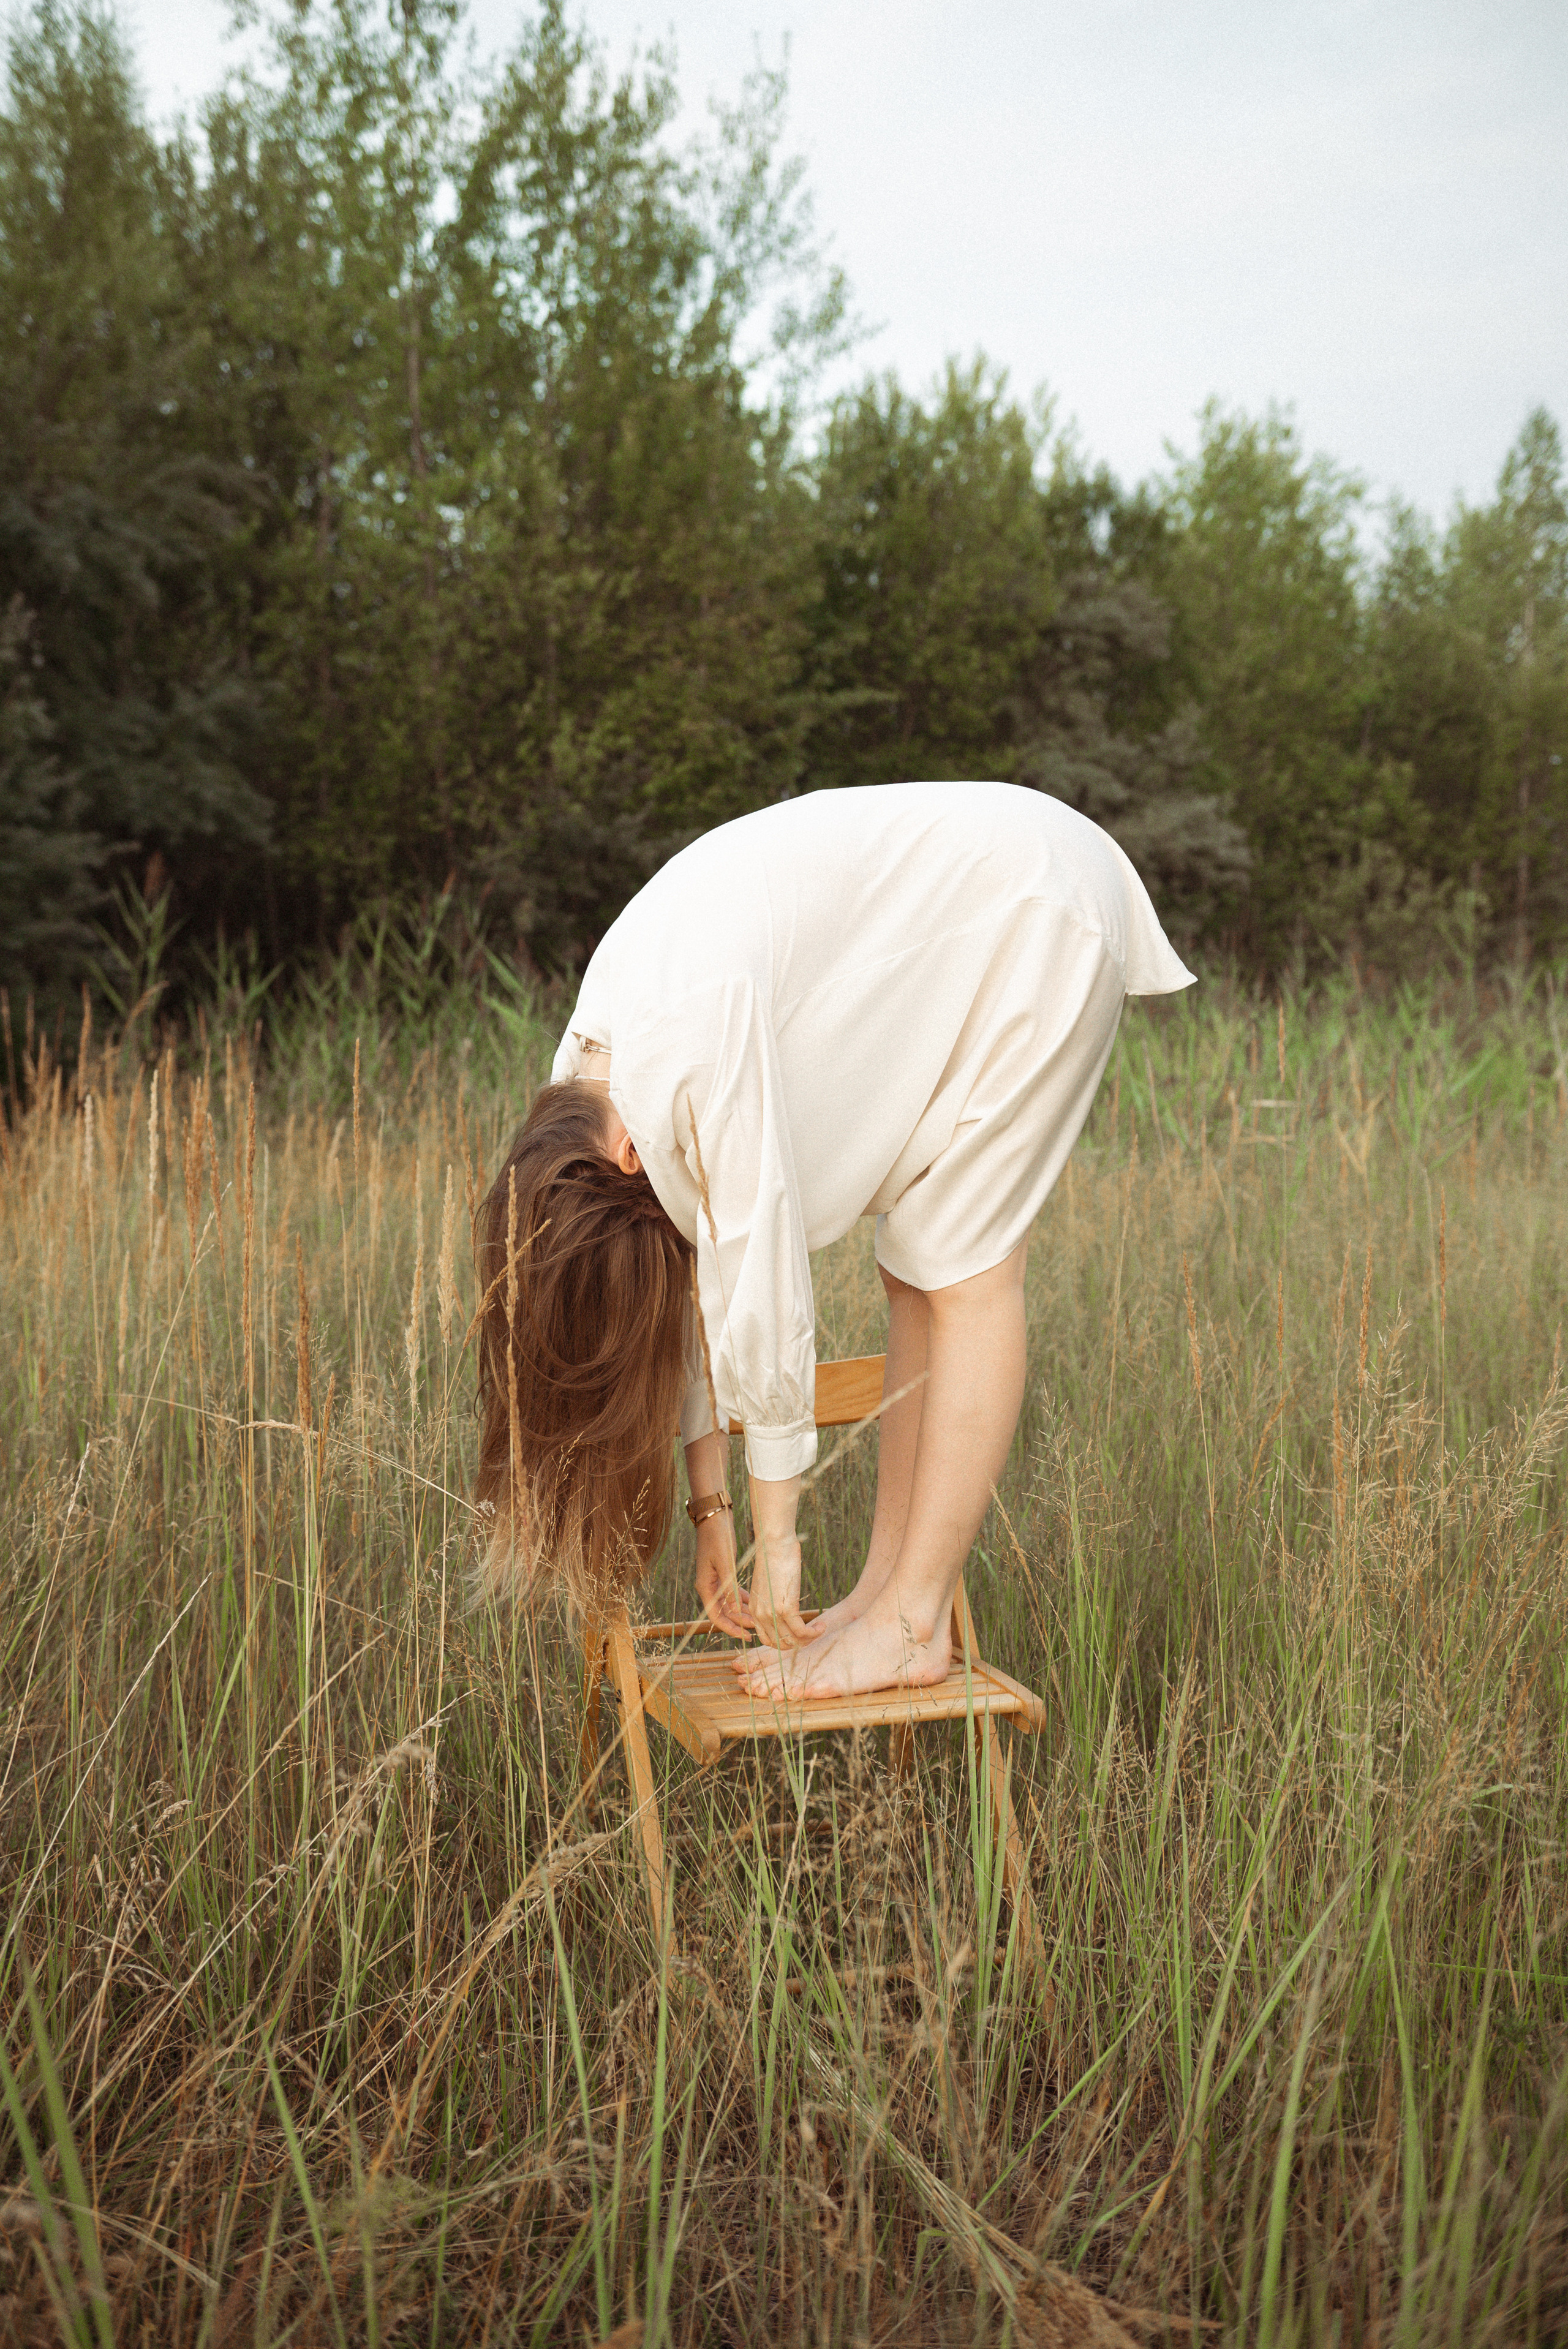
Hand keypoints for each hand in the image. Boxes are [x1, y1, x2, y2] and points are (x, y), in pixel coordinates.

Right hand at [694, 1514, 751, 1640]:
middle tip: (757, 1630)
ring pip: (729, 1603)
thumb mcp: (726, 1562)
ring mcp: (715, 1579)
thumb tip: (735, 1610)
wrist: (714, 1515)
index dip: (731, 1628)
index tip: (747, 1636)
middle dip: (739, 1622)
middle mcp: (708, 1586)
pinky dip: (742, 1598)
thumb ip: (730, 1587)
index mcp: (705, 1586)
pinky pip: (732, 1592)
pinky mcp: (722, 1572)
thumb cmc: (718, 1536)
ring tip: (758, 1619)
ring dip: (742, 1611)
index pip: (716, 1616)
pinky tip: (753, 1603)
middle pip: (723, 1612)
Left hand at [746, 1532, 818, 1649]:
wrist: (774, 1544)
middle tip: (812, 1635)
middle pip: (780, 1644)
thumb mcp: (767, 1584)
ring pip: (792, 1640)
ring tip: (819, 1629)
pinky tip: (821, 1625)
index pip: (767, 1640)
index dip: (785, 1642)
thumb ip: (771, 1600)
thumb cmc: (773, 1559)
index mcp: (754, 1610)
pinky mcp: (786, 1607)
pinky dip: (814, 1632)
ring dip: (808, 1639)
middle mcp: (760, 1615)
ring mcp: (772, 1613)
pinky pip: (801, 1631)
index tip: (799, 1636)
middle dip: (798, 1644)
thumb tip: (783, 1607)